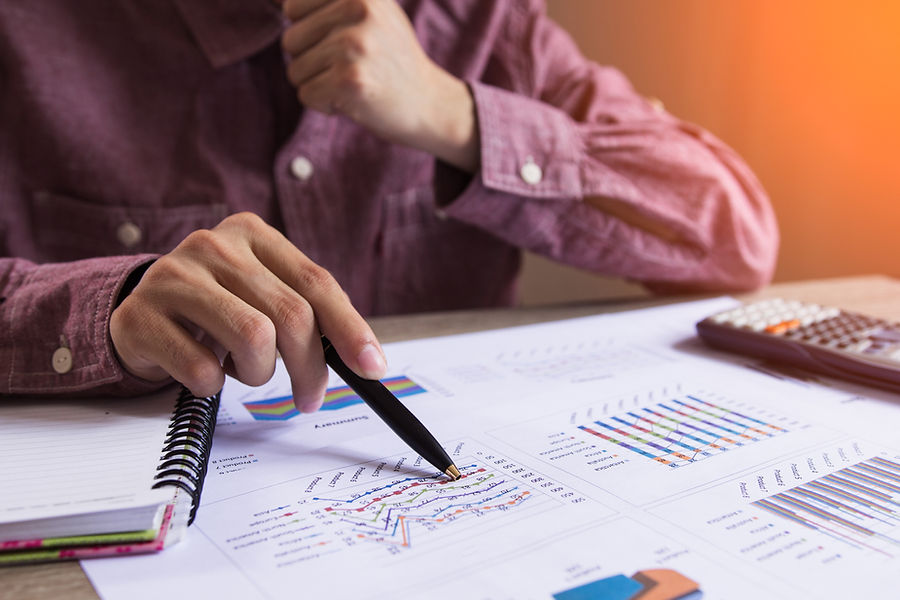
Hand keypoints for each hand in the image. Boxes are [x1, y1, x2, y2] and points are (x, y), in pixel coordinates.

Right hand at [109, 212, 385, 411]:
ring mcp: (172, 277)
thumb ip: (309, 313)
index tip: (373, 368)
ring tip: (242, 368)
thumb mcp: (263, 295)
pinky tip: (204, 368)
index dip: (350, 329)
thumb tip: (367, 359)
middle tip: (309, 397)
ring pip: (253, 339)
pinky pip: (203, 369)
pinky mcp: (140, 315)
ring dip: (258, 374)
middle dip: (310, 368)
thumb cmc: (217, 306)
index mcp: (252, 234)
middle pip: (291, 316)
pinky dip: (214, 385)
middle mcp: (213, 246)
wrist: (141, 310)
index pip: (317, 283)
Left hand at [281, 0, 478, 171]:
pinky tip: (354, 99)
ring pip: (295, 70)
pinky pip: (306, 94)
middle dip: (312, 61)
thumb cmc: (391, 57)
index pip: (292, 8)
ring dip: (319, 84)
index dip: (310, 32)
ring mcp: (353, 45)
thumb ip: (331, 1)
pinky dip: (325, 104)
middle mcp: (357, 9)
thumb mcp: (370, 10)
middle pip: (290, 41)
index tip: (340, 41)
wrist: (428, 102)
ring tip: (354, 81)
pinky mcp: (349, 80)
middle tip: (350, 65)